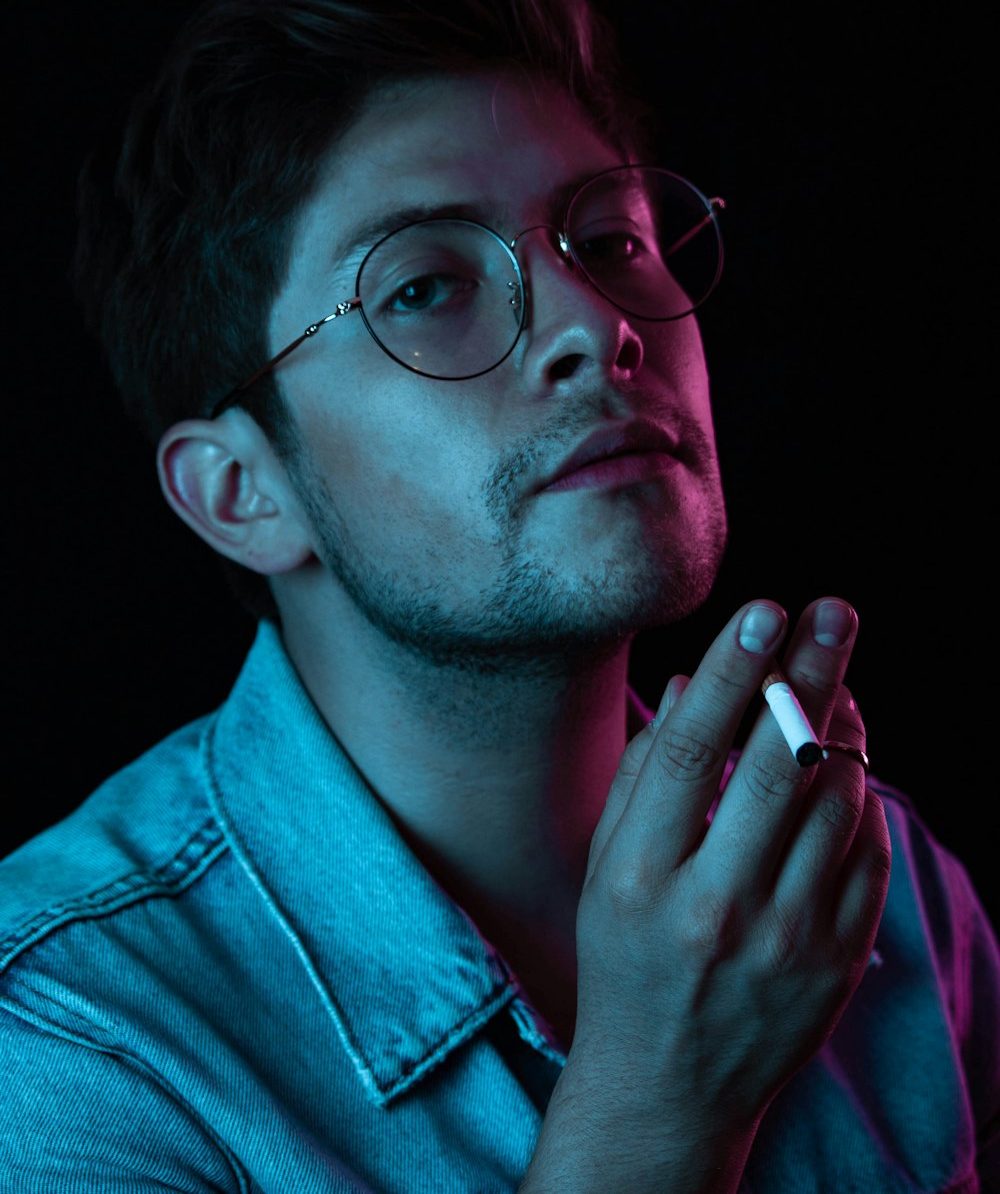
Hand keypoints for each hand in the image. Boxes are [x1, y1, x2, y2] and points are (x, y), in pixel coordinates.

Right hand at [558, 599, 890, 1188]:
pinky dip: (862, 795)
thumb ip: (642, 775)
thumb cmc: (625, 959)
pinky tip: (846, 758)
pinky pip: (867, 854)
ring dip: (845, 727)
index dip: (731, 674)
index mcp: (641, 877)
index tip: (763, 612)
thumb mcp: (606, 868)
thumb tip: (694, 683)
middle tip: (833, 613)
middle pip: (777, 766)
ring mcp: (785, 941)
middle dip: (810, 675)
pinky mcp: (836, 963)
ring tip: (838, 677)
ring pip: (835, 803)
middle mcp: (714, 909)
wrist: (669, 1088)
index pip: (690, 751)